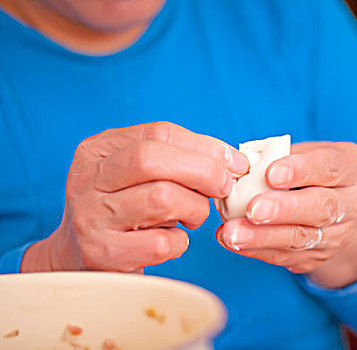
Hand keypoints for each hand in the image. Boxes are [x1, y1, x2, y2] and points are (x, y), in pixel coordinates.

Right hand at [21, 122, 248, 272]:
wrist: (78, 258)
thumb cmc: (124, 210)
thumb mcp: (138, 176)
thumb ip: (178, 160)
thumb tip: (234, 161)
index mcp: (98, 149)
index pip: (159, 132)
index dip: (205, 146)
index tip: (235, 163)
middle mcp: (87, 179)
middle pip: (153, 159)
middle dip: (203, 171)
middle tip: (224, 187)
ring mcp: (90, 216)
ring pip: (162, 198)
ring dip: (194, 208)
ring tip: (193, 217)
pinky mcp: (101, 253)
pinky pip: (161, 243)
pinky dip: (181, 242)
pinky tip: (174, 240)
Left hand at [217, 142, 356, 288]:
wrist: (337, 206)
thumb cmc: (313, 169)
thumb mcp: (307, 152)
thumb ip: (281, 155)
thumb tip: (242, 165)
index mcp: (354, 168)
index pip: (329, 167)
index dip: (301, 170)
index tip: (271, 174)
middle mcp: (353, 204)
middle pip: (322, 209)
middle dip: (284, 210)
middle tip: (254, 209)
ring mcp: (338, 235)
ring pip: (302, 238)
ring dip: (264, 237)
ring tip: (233, 232)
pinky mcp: (318, 257)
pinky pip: (287, 256)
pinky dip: (257, 249)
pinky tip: (233, 241)